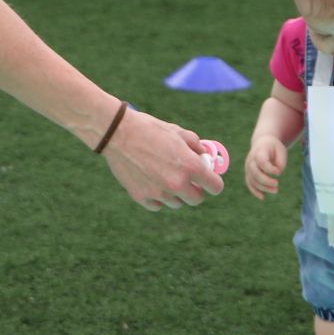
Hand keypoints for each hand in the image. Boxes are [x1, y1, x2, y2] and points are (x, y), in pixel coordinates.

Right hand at [101, 108, 222, 210]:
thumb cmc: (149, 129)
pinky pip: (157, 204)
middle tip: (187, 179)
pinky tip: (152, 182)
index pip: (215, 187)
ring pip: (176, 203)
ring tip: (164, 176)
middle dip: (195, 190)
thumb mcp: (178, 132)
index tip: (207, 179)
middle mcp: (177, 183)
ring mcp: (159, 193)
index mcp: (191, 166)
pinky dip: (157, 197)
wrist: (118, 133)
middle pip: (197, 200)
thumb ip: (196, 146)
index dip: (213, 182)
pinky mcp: (142, 197)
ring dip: (175, 193)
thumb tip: (205, 157)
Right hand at [244, 136, 287, 199]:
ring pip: (252, 180)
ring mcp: (248, 167)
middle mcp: (251, 159)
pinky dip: (255, 191)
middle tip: (277, 184)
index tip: (278, 172)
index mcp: (259, 152)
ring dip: (263, 187)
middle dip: (266, 181)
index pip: (261, 162)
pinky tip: (262, 197)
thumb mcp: (281, 151)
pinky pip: (249, 183)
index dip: (270, 169)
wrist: (262, 142)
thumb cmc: (274, 147)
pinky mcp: (248, 173)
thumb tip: (277, 174)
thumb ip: (280, 162)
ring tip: (275, 190)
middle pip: (255, 172)